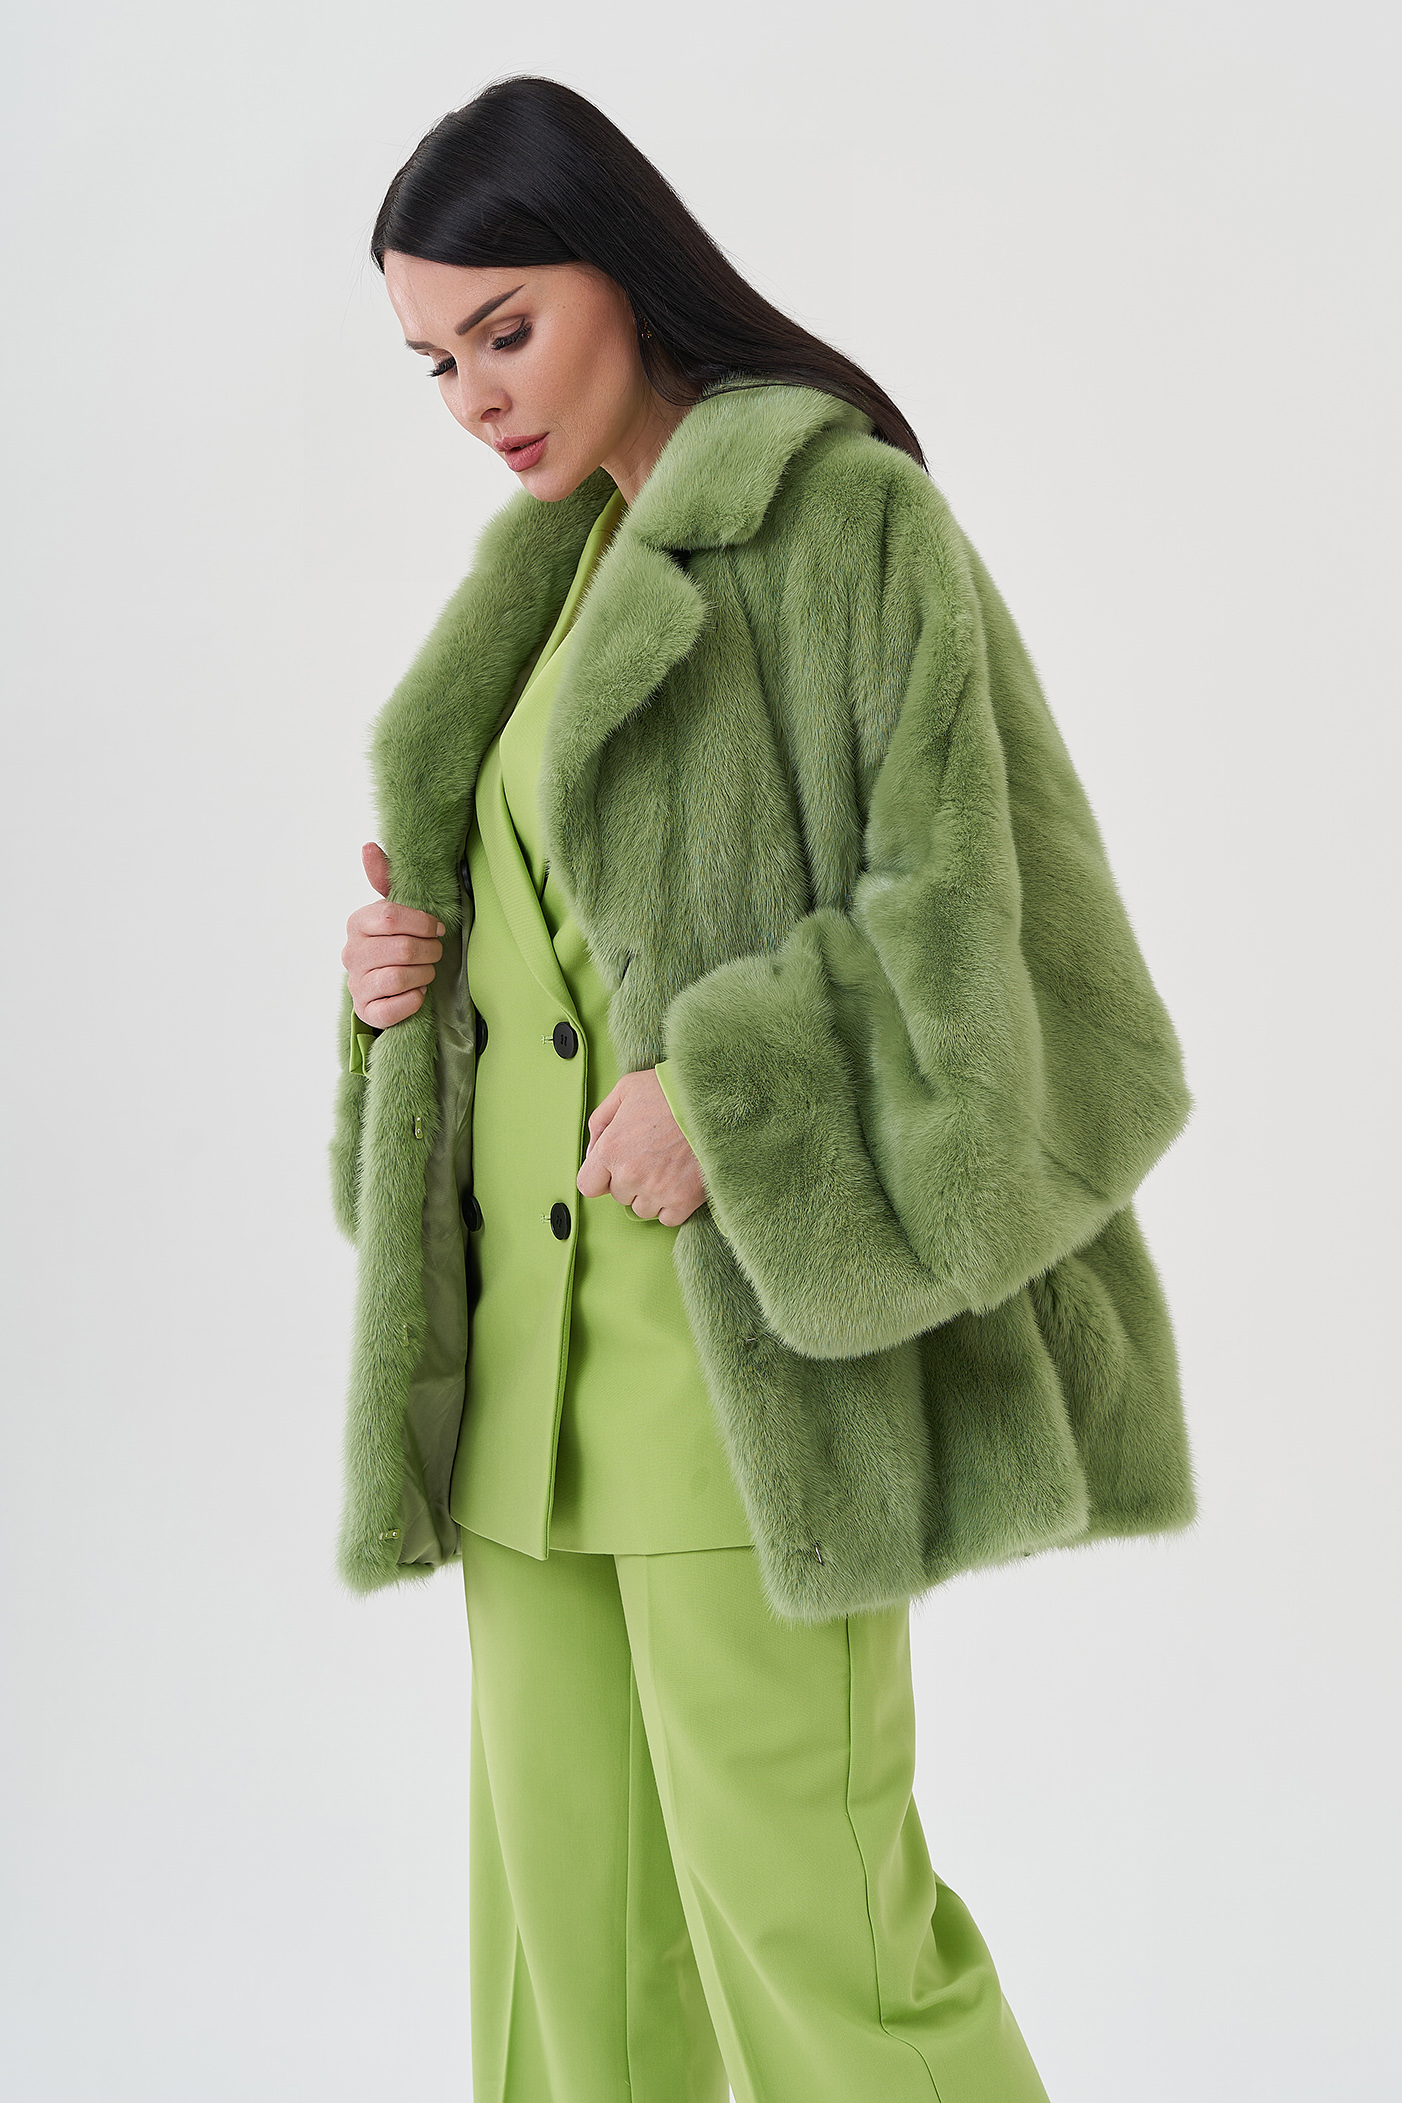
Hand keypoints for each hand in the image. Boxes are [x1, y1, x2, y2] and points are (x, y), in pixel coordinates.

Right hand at [341, 842, 444, 1027]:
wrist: (389, 985)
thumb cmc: (397, 941)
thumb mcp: (396, 909)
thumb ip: (385, 878)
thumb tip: (368, 847)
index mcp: (357, 923)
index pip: (390, 916)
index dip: (422, 923)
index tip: (437, 928)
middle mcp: (351, 953)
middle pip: (401, 948)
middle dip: (430, 951)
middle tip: (437, 952)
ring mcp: (356, 984)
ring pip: (398, 978)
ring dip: (424, 975)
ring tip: (427, 972)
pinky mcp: (365, 1012)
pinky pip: (391, 1009)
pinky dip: (413, 1001)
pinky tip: (418, 993)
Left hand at [577, 1068, 706, 1227]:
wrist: (717, 1101)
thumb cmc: (672, 1090)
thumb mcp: (626, 1089)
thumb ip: (601, 1119)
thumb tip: (593, 1149)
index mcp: (611, 1148)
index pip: (588, 1185)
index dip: (600, 1176)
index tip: (615, 1168)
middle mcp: (630, 1174)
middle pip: (618, 1196)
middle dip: (630, 1180)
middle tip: (651, 1157)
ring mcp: (657, 1190)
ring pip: (641, 1209)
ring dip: (650, 1194)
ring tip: (668, 1167)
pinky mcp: (683, 1200)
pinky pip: (667, 1218)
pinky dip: (672, 1205)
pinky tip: (679, 1182)